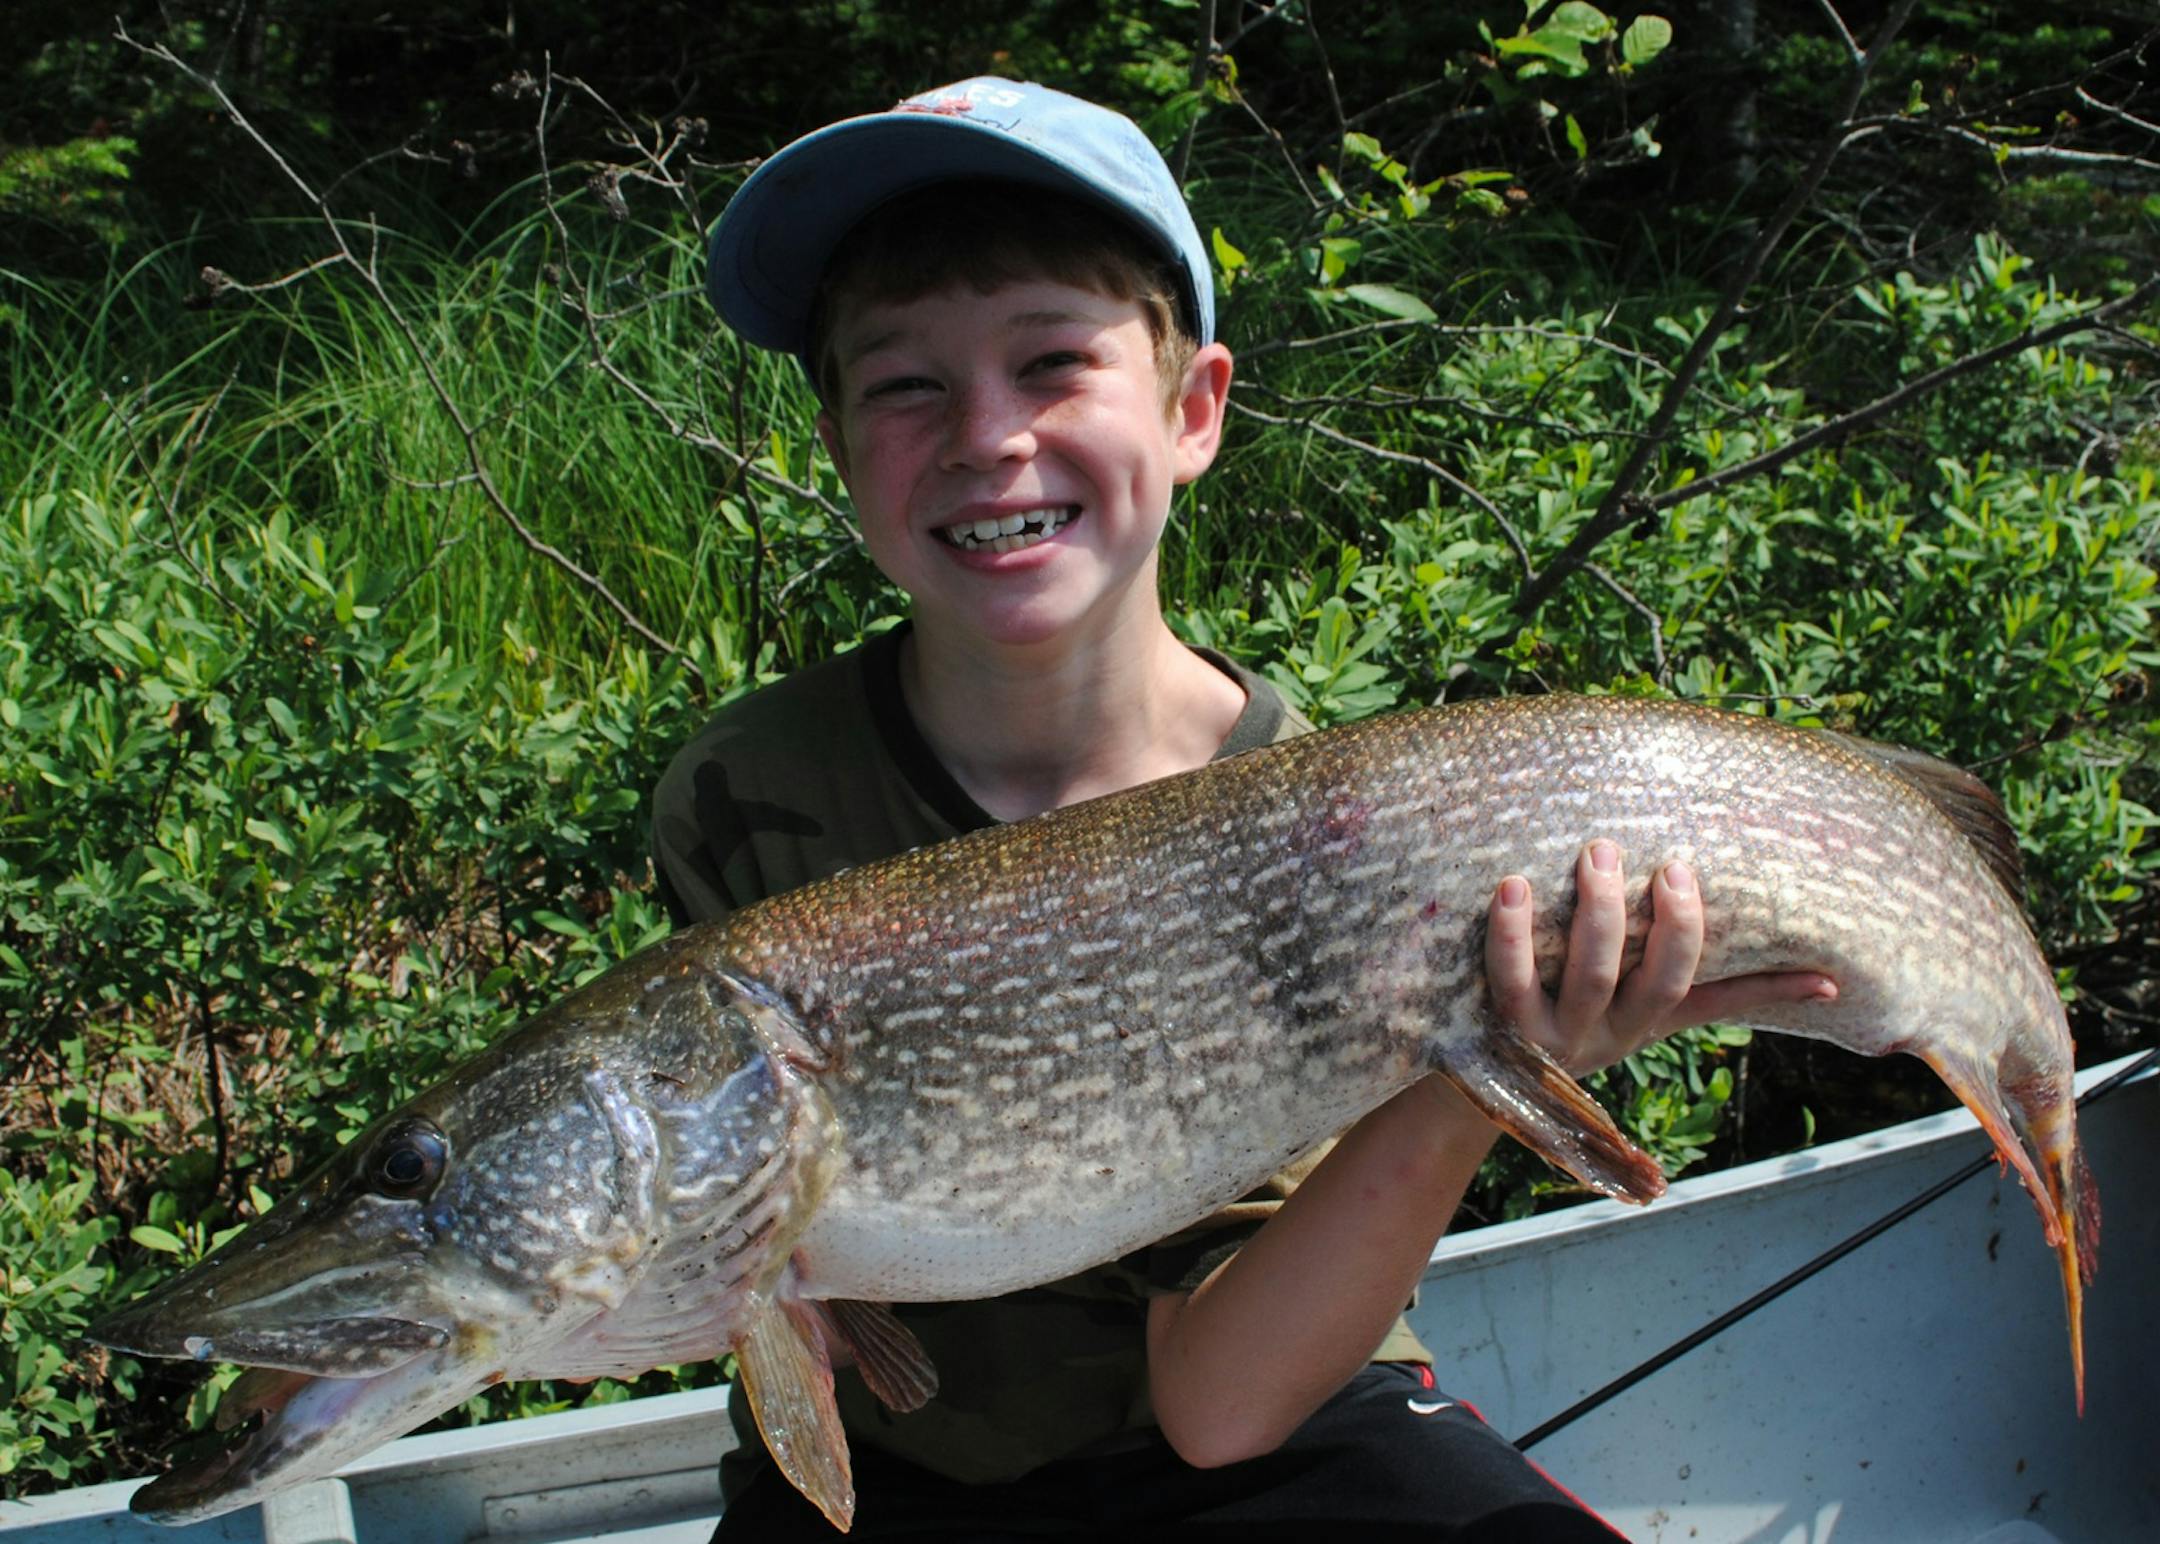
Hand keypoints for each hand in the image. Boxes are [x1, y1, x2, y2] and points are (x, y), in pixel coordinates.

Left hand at [1485, 840, 1835, 1075]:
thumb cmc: (1585, 1023)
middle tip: (1652, 857)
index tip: (1688, 871)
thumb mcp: (1653, 1016)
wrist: (1492, 1084)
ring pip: (1589, 978)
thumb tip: (1831, 984)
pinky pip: (1511, 981)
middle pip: (1648, 981)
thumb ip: (1727, 993)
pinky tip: (1512, 885)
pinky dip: (1512, 934)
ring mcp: (1557, 1036)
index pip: (1692, 986)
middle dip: (1660, 920)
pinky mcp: (1505, 1029)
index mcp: (1646, 1022)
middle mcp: (1608, 1035)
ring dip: (1597, 914)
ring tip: (1596, 853)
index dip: (1694, 934)